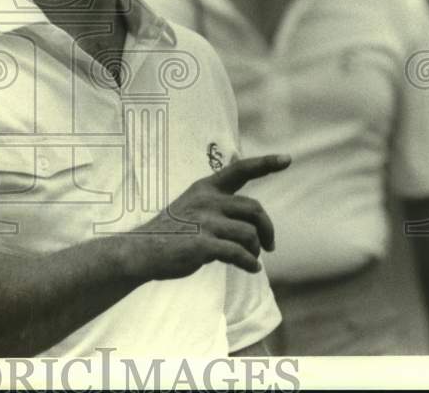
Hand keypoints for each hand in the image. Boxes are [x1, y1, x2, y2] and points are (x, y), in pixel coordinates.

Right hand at [122, 154, 290, 281]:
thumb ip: (219, 207)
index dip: (265, 164)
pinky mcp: (201, 244)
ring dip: (256, 249)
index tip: (287, 159)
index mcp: (205, 188)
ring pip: (249, 234)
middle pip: (254, 208)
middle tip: (270, 246)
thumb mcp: (193, 207)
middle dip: (267, 228)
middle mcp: (206, 200)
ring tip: (251, 258)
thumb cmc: (172, 232)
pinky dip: (249, 263)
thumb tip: (254, 223)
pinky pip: (238, 254)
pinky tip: (251, 269)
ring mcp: (204, 222)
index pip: (240, 170)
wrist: (142, 251)